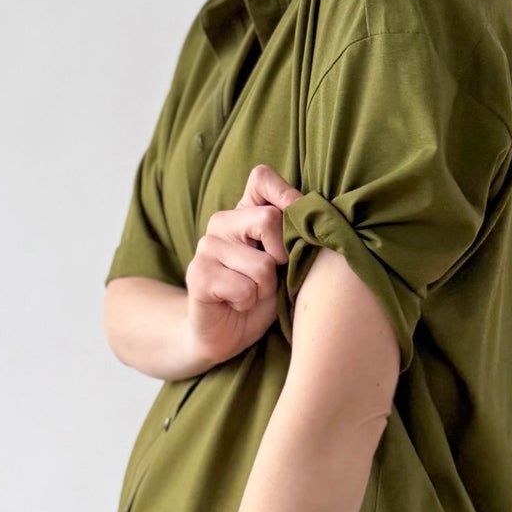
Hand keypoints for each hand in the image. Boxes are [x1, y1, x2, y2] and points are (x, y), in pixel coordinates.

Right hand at [184, 162, 301, 366]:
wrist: (226, 333)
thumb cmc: (262, 294)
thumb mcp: (285, 261)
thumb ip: (294, 234)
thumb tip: (314, 216)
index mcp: (245, 212)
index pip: (261, 178)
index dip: (286, 196)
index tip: (297, 229)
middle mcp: (222, 222)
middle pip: (268, 219)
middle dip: (282, 257)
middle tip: (271, 276)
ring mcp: (206, 247)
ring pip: (261, 264)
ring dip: (266, 289)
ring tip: (252, 294)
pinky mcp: (197, 275)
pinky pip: (243, 288)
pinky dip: (248, 302)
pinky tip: (236, 304)